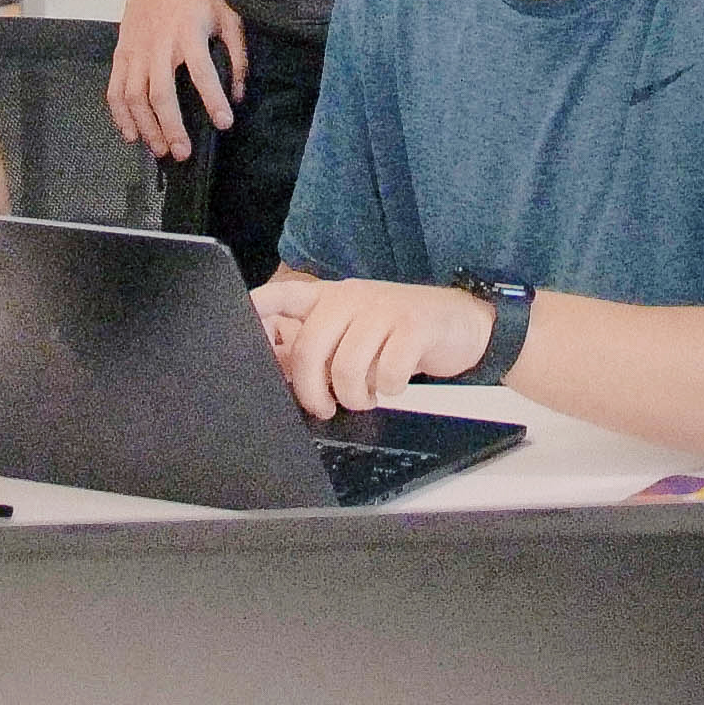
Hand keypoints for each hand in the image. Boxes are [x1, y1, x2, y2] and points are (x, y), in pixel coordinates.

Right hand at [108, 0, 246, 162]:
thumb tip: (238, 95)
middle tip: (182, 153)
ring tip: (160, 150)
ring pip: (134, 97)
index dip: (213, 100)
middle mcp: (159, 45)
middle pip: (160, 94)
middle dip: (171, 127)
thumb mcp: (229, 16)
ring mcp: (136, 50)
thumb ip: (237, 56)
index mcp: (189, 33)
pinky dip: (119, 114)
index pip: (202, 73)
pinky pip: (115, 88)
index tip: (225, 123)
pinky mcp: (121, 52)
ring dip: (145, 127)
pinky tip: (130, 134)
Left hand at [246, 275, 489, 418]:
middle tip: (325, 408)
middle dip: (312, 391)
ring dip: (355, 395)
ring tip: (366, 397)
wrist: (461, 322)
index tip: (242, 328)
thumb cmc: (399, 332)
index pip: (283, 296)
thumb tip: (284, 376)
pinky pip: (387, 370)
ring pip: (347, 366)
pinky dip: (388, 389)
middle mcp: (352, 298)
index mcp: (331, 298)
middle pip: (310, 347)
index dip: (257, 311)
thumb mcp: (357, 331)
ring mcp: (384, 309)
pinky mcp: (414, 326)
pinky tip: (393, 386)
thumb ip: (323, 347)